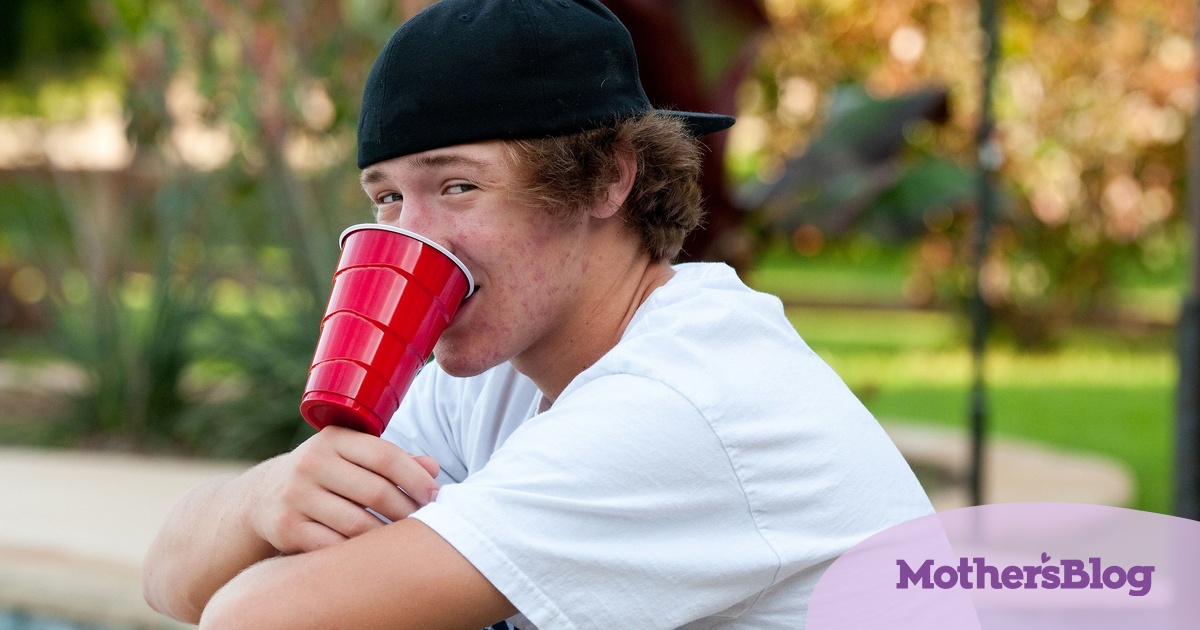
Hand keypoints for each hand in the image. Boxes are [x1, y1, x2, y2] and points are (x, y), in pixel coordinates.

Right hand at [246, 426, 440, 553]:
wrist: (262, 496)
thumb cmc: (326, 473)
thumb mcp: (351, 455)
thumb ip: (391, 459)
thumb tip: (433, 468)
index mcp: (334, 439)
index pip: (384, 456)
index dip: (415, 477)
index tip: (435, 495)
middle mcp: (312, 464)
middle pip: (375, 492)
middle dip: (407, 511)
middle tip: (425, 523)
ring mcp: (296, 496)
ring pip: (357, 524)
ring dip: (387, 536)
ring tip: (404, 541)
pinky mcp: (287, 528)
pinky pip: (333, 546)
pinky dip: (358, 552)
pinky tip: (373, 554)